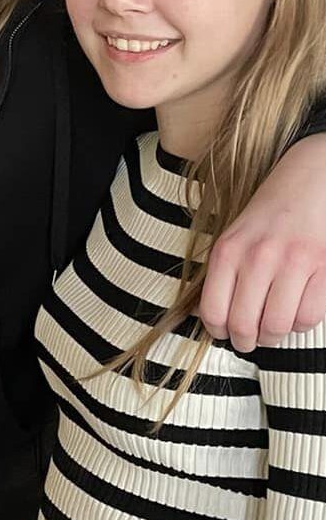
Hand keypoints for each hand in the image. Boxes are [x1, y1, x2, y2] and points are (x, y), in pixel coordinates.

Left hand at [200, 134, 325, 351]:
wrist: (312, 178)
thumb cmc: (271, 211)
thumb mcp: (235, 235)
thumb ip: (221, 273)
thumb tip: (206, 315)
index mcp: (229, 250)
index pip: (214, 312)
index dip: (219, 332)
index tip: (226, 333)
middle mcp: (258, 257)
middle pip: (244, 325)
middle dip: (246, 341)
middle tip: (251, 340)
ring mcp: (293, 262)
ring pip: (277, 326)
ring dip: (274, 335)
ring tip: (274, 328)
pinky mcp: (324, 267)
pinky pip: (308, 317)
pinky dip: (302, 324)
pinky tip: (297, 312)